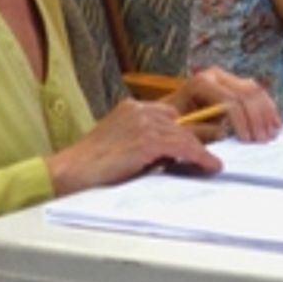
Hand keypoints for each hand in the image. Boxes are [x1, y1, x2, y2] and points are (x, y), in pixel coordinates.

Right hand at [47, 98, 223, 196]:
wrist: (69, 173)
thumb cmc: (93, 168)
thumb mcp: (124, 147)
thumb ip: (148, 144)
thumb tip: (178, 155)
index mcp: (132, 108)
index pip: (170, 114)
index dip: (188, 130)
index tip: (203, 143)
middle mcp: (138, 110)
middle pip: (181, 122)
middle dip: (198, 138)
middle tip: (211, 155)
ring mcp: (142, 123)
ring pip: (185, 134)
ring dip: (201, 151)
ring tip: (213, 165)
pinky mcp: (146, 140)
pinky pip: (184, 145)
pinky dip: (200, 156)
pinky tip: (210, 165)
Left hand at [166, 66, 280, 143]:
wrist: (169, 117)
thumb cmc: (174, 127)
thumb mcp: (183, 132)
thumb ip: (202, 132)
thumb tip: (224, 133)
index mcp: (201, 82)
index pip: (230, 100)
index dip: (241, 121)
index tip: (247, 142)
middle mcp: (215, 75)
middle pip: (246, 93)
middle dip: (256, 119)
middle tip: (263, 141)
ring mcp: (227, 78)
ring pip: (255, 91)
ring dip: (266, 114)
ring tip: (271, 135)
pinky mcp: (235, 85)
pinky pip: (258, 94)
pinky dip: (268, 109)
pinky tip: (274, 125)